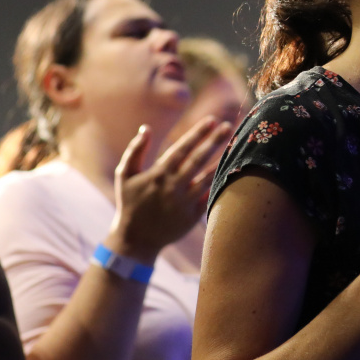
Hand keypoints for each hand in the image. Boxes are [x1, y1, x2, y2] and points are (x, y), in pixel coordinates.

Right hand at [108, 119, 229, 263]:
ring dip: (221, 161)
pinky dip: (220, 183)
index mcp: (158, 174)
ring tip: (235, 146)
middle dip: (214, 141)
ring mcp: (184, 202)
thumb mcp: (124, 175)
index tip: (211, 120)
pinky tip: (231, 170)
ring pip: (208, 178)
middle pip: (198, 159)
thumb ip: (135, 150)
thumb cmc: (129, 203)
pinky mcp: (193, 216)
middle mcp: (173, 186)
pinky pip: (210, 196)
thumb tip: (146, 128)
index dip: (197, 133)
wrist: (136, 239)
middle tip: (228, 126)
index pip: (182, 148)